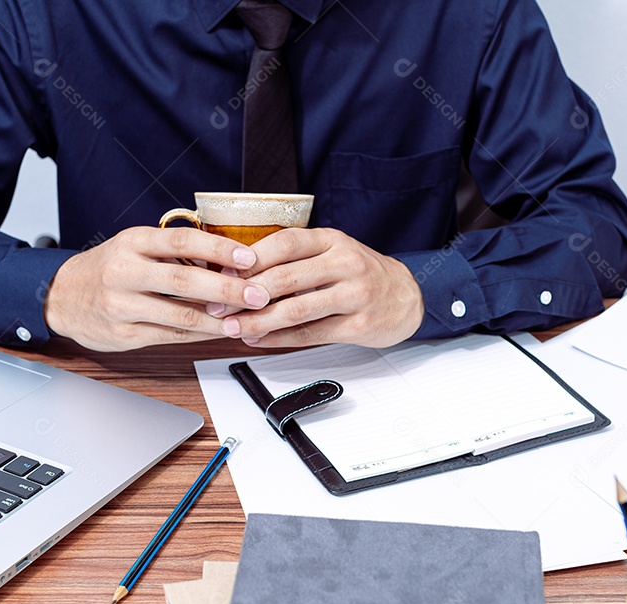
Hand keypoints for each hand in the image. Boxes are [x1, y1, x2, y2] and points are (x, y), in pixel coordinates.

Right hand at [44, 226, 270, 350]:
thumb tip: (229, 258)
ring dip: (219, 319)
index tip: (248, 257)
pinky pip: (170, 335)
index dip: (218, 248)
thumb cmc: (110, 268)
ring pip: (179, 314)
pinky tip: (221, 331)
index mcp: (132, 242)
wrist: (60, 296)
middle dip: (227, 288)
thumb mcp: (135, 247)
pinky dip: (200, 334)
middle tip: (258, 294)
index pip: (181, 240)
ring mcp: (121, 305)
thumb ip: (174, 251)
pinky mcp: (123, 334)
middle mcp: (124, 271)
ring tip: (247, 319)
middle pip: (183, 279)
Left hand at [215, 227, 423, 347]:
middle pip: (286, 278)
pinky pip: (311, 334)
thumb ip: (295, 258)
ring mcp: (355, 294)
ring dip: (259, 322)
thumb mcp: (332, 252)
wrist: (407, 297)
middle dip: (245, 296)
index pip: (284, 243)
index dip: (249, 259)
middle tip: (219, 307)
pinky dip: (280, 339)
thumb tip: (239, 271)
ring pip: (297, 310)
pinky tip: (260, 340)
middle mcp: (345, 263)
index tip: (222, 274)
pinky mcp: (359, 325)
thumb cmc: (359, 274)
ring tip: (234, 329)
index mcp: (332, 240)